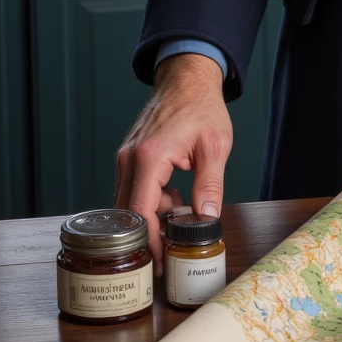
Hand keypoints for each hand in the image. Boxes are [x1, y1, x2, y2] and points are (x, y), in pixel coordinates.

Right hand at [115, 53, 231, 272]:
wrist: (187, 79)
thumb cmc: (202, 107)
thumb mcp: (215, 147)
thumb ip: (210, 185)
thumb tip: (207, 218)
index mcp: (149, 157)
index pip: (141, 212)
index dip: (151, 242)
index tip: (161, 262)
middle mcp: (130, 159)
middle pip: (129, 213)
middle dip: (150, 233)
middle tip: (171, 249)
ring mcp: (126, 157)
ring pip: (129, 202)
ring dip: (153, 215)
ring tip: (181, 211)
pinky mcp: (129, 156)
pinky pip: (133, 189)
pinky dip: (150, 200)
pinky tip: (174, 196)